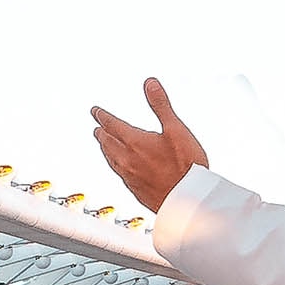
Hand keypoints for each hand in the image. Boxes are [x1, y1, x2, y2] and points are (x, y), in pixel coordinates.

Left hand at [90, 76, 209, 214]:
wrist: (189, 201)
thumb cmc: (187, 166)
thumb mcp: (176, 129)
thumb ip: (161, 106)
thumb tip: (150, 84)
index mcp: (135, 142)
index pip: (112, 125)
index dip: (102, 116)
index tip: (96, 111)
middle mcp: (128, 160)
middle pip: (108, 143)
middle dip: (101, 133)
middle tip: (96, 128)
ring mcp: (130, 177)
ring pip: (111, 159)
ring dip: (105, 149)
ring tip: (103, 145)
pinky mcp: (136, 190)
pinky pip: (118, 173)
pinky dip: (114, 164)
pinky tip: (119, 167)